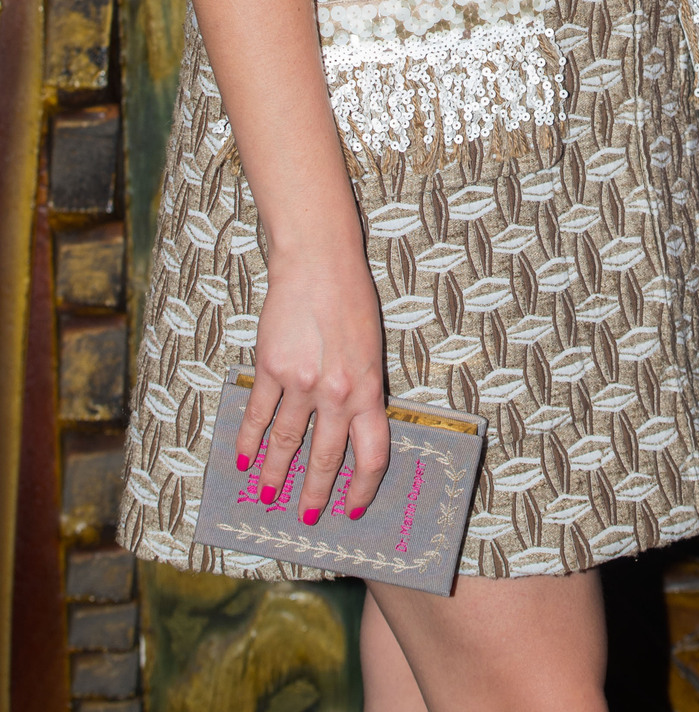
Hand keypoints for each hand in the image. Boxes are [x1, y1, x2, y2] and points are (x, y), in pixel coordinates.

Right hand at [237, 246, 390, 522]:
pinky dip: (249, 440)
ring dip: (275, 474)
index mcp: (369, 388)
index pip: (372, 454)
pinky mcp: (271, 367)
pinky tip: (243, 458)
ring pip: (286, 443)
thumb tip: (352, 430)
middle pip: (326, 458)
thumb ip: (363, 389)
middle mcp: (337, 392)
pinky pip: (258, 414)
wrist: (319, 262)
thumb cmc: (352, 299)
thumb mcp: (372, 349)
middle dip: (315, 494)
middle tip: (307, 517)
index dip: (363, 488)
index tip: (354, 507)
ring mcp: (302, 382)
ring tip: (268, 496)